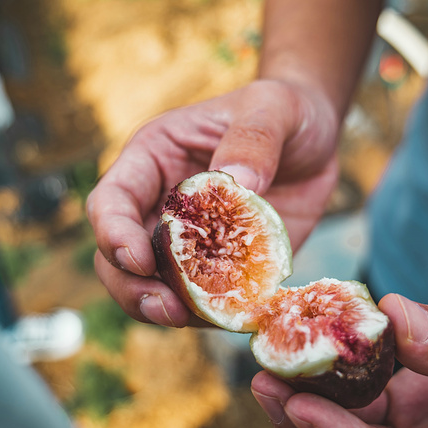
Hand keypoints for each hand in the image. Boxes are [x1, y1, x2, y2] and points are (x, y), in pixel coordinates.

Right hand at [88, 79, 340, 326]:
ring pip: (151, 285)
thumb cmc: (282, 111)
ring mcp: (187, 240)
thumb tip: (236, 184)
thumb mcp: (272, 108)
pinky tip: (230, 315)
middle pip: (117, 256)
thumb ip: (253, 139)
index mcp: (153, 160)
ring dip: (162, 309)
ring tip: (190, 319)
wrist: (315, 140)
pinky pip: (201, 298)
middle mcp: (159, 204)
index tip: (138, 259)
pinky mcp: (220, 265)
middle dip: (132, 286)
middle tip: (166, 308)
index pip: (112, 201)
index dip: (113, 233)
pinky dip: (208, 312)